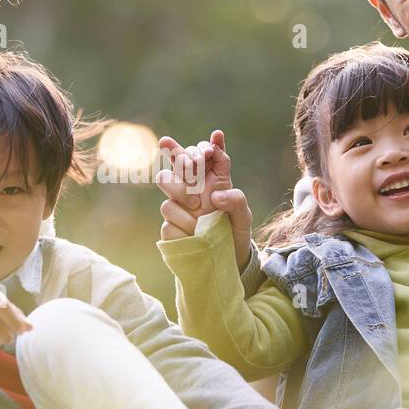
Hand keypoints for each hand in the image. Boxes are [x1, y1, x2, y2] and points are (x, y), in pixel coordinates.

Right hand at [156, 130, 254, 268]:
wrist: (222, 261)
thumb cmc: (234, 233)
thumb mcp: (243, 217)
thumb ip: (237, 200)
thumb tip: (216, 195)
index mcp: (211, 179)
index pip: (203, 153)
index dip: (204, 147)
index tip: (210, 151)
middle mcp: (191, 186)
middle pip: (177, 159)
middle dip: (183, 156)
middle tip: (196, 164)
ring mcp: (177, 203)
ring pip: (164, 178)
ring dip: (181, 190)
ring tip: (198, 207)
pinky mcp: (169, 220)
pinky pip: (168, 209)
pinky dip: (183, 219)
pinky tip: (195, 231)